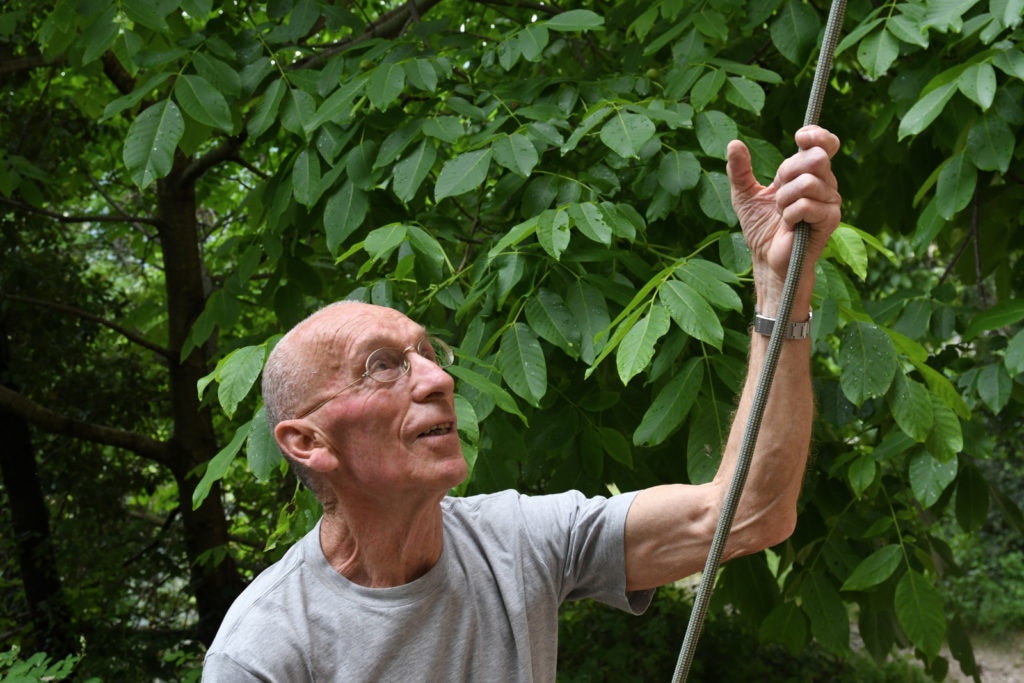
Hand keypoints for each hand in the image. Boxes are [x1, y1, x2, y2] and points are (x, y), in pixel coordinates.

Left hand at [726, 126, 841, 309]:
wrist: (766, 258)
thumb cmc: (760, 228)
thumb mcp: (744, 194)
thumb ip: (739, 170)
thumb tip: (734, 143)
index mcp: (807, 173)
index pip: (824, 144)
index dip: (816, 135)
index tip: (799, 137)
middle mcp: (824, 183)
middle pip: (815, 157)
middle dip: (787, 173)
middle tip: (778, 194)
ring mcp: (830, 201)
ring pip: (807, 182)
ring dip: (784, 200)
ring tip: (782, 214)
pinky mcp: (830, 219)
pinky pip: (806, 205)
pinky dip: (790, 214)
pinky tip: (790, 225)